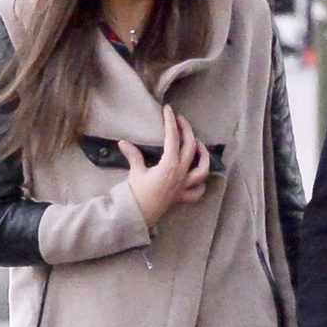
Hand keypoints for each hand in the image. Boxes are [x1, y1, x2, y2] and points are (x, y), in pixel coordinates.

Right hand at [120, 105, 208, 228]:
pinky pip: (198, 191)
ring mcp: (184, 187)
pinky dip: (200, 184)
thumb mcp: (135, 172)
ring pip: (203, 169)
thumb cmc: (135, 194)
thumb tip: (123, 143)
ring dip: (203, 155)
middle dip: (187, 131)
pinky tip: (197, 177)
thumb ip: (133, 155)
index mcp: (169, 165)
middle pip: (191, 148)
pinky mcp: (183, 198)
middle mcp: (181, 174)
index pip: (173, 138)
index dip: (170, 122)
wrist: (137, 216)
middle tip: (181, 120)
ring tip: (199, 145)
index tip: (168, 110)